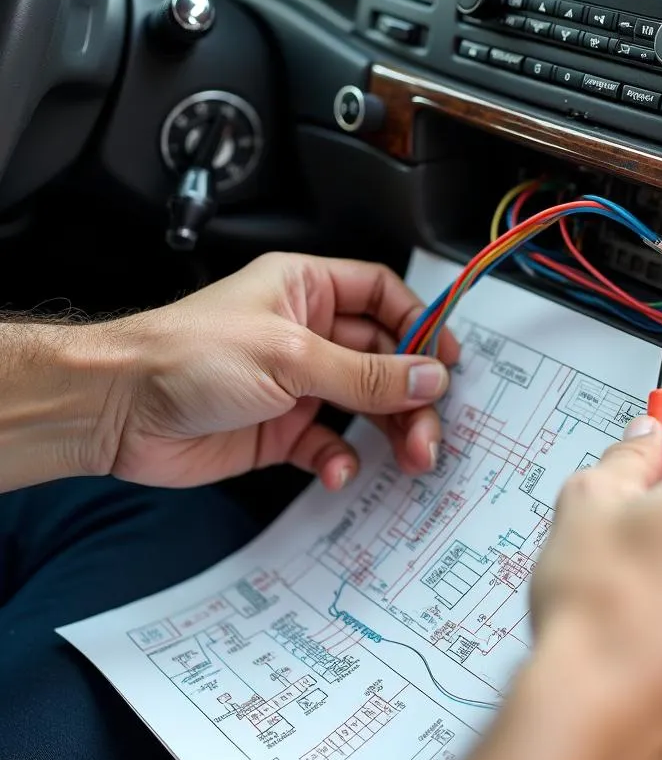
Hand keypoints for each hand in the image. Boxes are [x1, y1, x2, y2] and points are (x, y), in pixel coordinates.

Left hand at [102, 253, 458, 490]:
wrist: (116, 411)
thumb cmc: (187, 355)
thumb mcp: (292, 357)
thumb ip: (366, 373)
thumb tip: (430, 377)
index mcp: (308, 289)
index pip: (383, 296)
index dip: (420, 323)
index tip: (447, 359)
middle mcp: (307, 333)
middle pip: (383, 357)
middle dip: (411, 392)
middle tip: (431, 427)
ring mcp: (295, 383)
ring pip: (364, 404)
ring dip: (391, 430)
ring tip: (412, 457)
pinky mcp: (280, 429)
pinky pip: (329, 443)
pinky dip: (340, 459)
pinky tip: (338, 470)